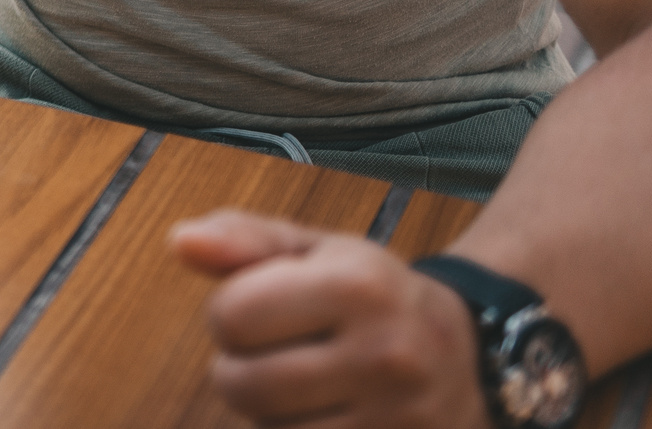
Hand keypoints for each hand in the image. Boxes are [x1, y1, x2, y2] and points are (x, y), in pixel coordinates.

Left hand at [173, 210, 488, 428]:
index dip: (229, 313)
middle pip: (242, 384)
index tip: (262, 309)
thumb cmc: (371, 296)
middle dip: (241, 369)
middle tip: (280, 353)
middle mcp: (386, 354)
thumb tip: (180, 242)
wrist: (472, 358)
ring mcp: (398, 419)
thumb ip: (243, 240)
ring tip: (308, 385)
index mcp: (358, 286)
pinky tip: (326, 413)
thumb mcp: (316, 250)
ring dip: (271, 413)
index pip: (231, 316)